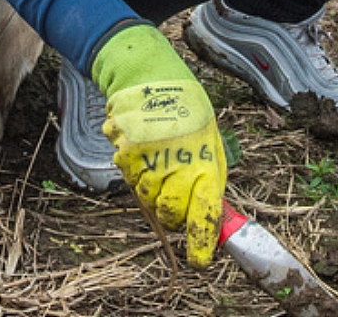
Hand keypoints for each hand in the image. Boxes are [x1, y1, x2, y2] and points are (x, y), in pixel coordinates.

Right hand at [90, 24, 225, 266]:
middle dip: (173, 214)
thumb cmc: (186, 109)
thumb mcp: (209, 140)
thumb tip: (212, 217)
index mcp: (206, 163)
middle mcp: (178, 164)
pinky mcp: (126, 153)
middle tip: (175, 194)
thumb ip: (209, 178)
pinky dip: (135, 170)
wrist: (150, 75)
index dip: (201, 243)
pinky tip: (144, 148)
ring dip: (152, 189)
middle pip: (170, 214)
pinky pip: (128, 179)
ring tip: (160, 159)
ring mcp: (150, 160)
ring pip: (146, 199)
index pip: (205, 213)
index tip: (199, 261)